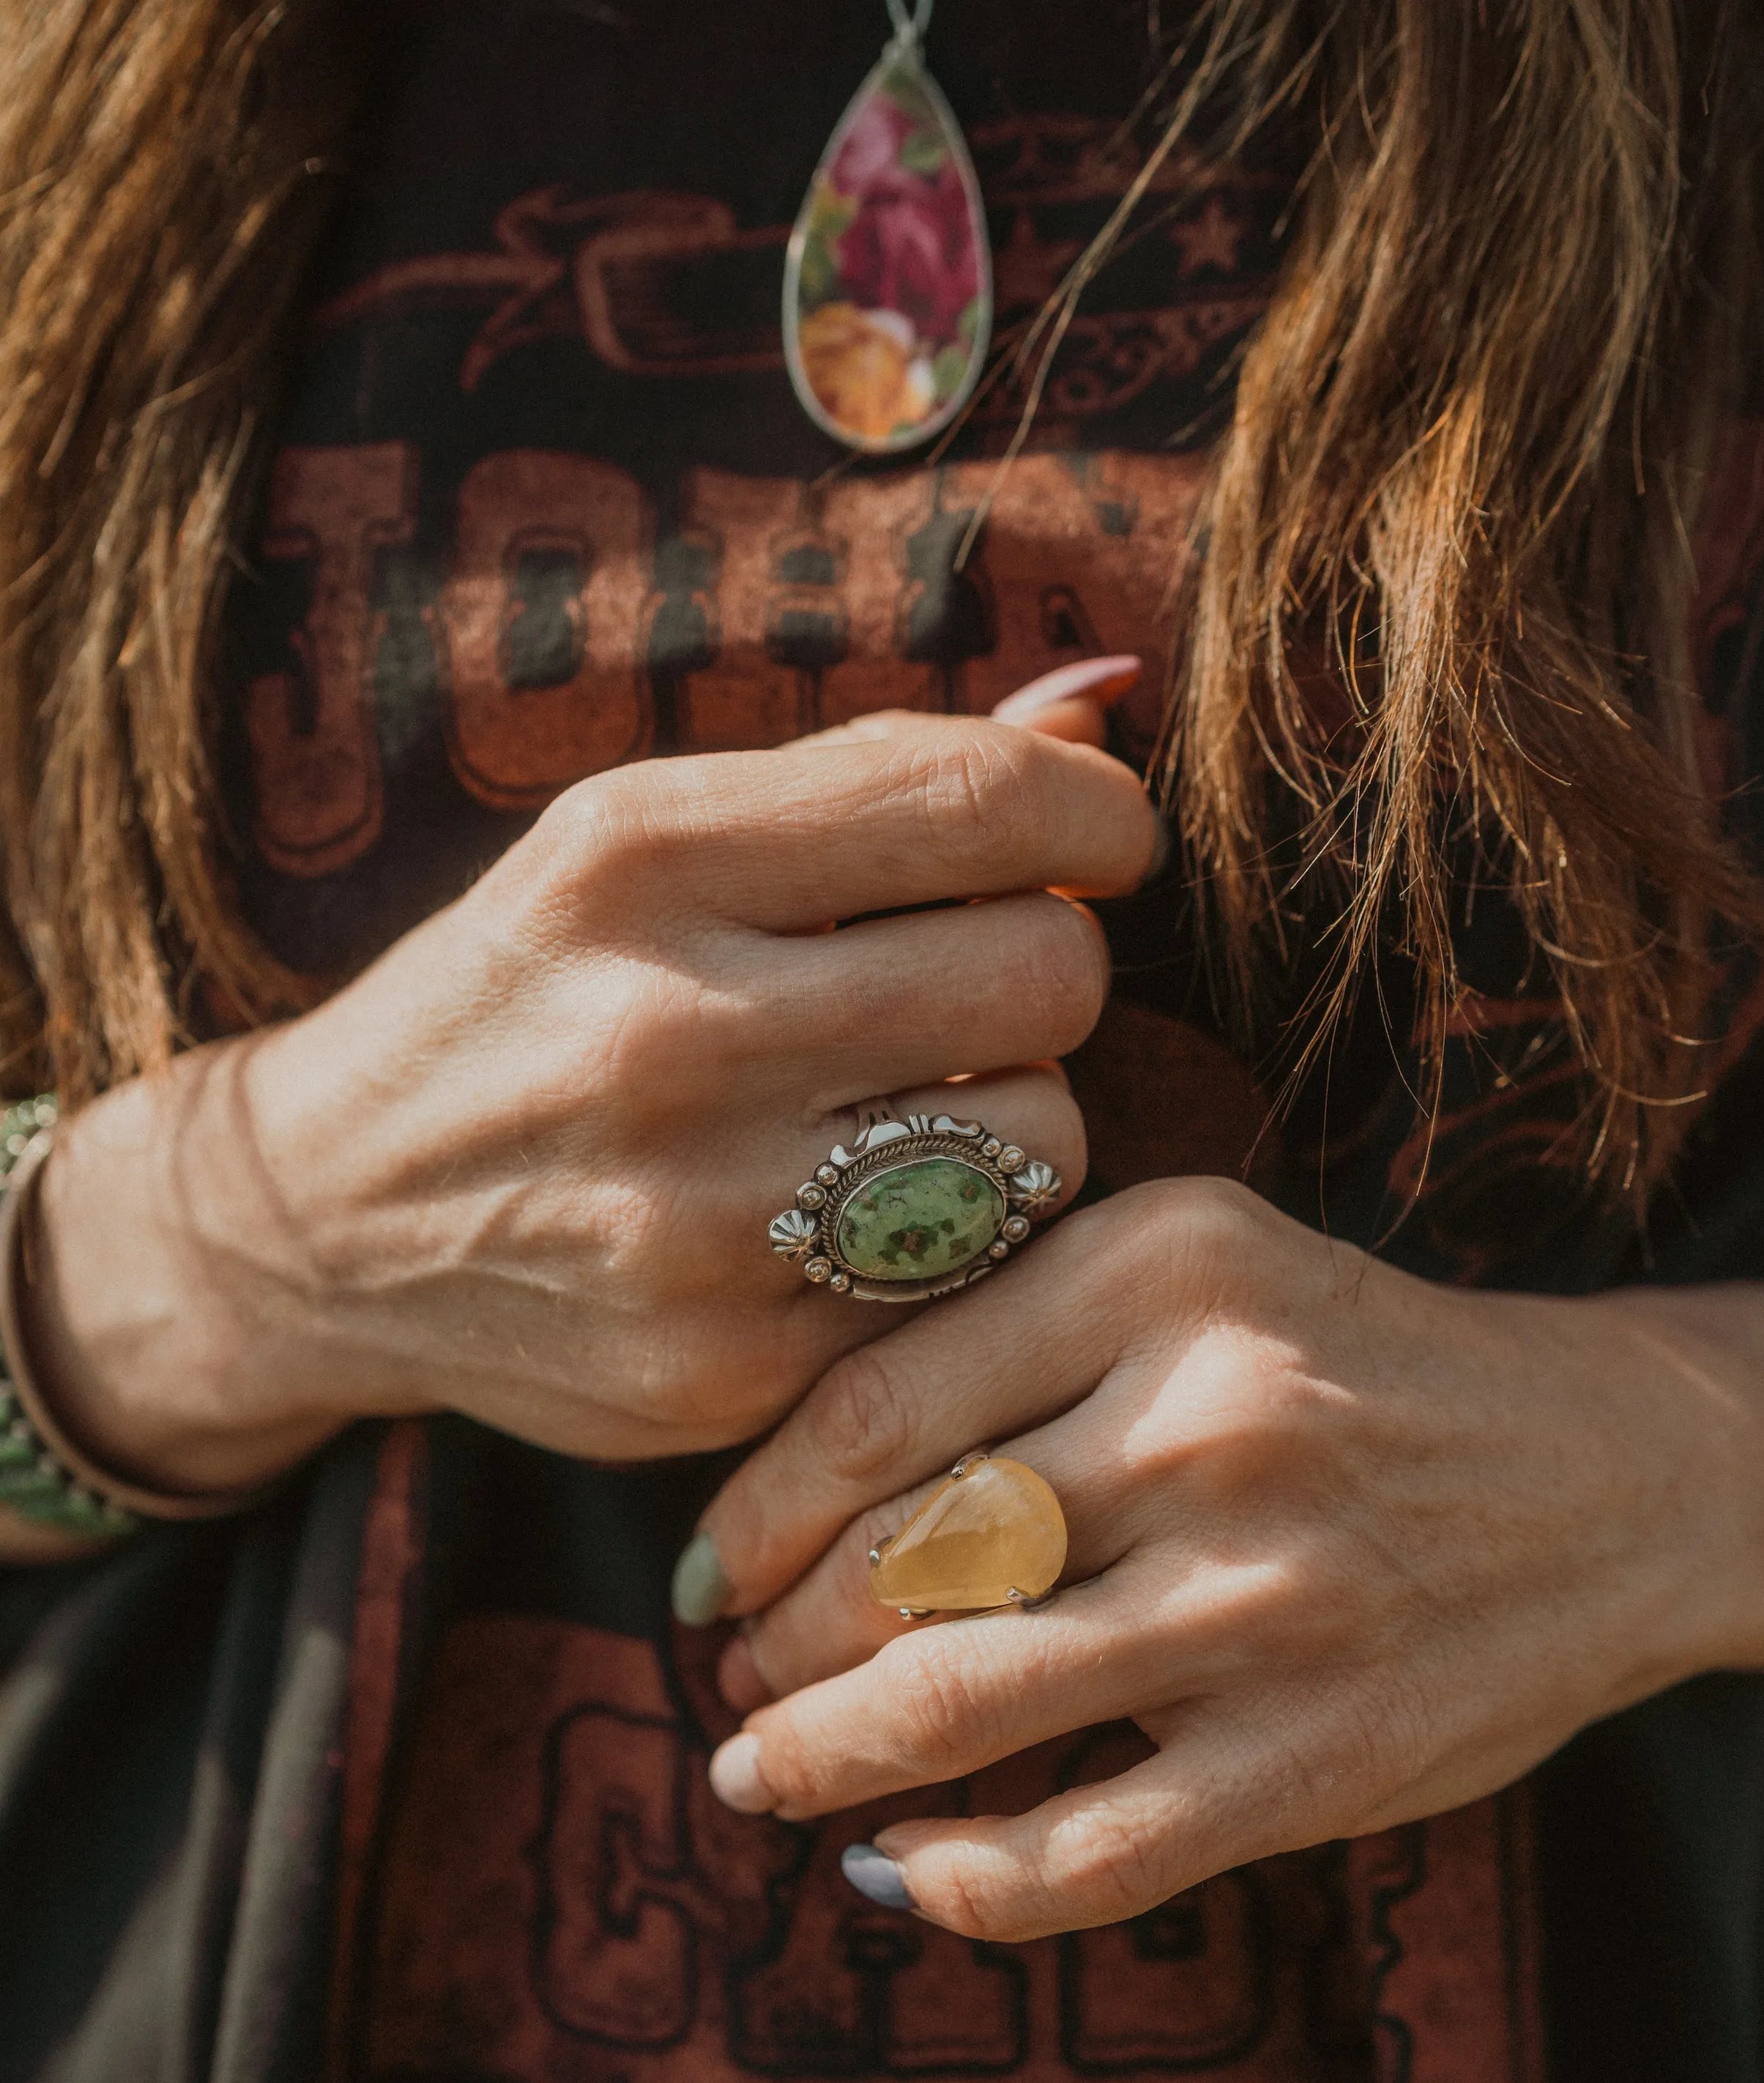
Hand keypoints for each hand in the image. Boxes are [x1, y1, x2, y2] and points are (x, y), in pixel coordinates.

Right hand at [22, 712, 1156, 1502]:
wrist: (324, 1222)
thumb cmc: (529, 994)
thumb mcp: (639, 839)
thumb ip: (873, 776)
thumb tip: (1108, 705)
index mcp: (639, 858)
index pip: (988, 803)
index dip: (1097, 817)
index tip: (1093, 842)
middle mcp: (662, 1034)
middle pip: (1048, 976)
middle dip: (1047, 967)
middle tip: (979, 987)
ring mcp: (695, 1220)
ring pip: (1041, 1142)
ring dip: (1013, 1116)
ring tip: (908, 1106)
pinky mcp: (728, 1366)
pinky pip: (968, 1282)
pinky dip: (949, 1245)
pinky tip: (856, 1219)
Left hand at [691, 1179, 1763, 1938]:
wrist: (1614, 1477)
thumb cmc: (1358, 1375)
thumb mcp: (1199, 1278)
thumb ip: (1017, 1343)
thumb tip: (778, 1499)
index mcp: (1161, 1269)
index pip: (868, 1409)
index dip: (747, 1516)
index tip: (702, 1574)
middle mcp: (1210, 1422)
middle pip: (893, 1561)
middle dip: (771, 1646)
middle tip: (734, 1680)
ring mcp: (1267, 1599)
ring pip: (955, 1705)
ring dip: (817, 1760)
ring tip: (763, 1772)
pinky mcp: (1316, 1756)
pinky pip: (1082, 1855)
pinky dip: (956, 1882)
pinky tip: (893, 1871)